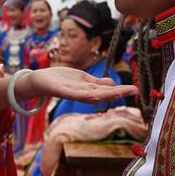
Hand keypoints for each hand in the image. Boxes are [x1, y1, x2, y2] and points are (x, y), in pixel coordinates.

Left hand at [17, 66, 136, 103]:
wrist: (39, 81)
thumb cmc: (61, 79)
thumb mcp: (82, 80)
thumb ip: (96, 83)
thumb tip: (113, 84)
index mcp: (87, 89)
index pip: (107, 90)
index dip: (121, 90)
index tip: (135, 89)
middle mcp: (82, 93)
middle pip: (102, 93)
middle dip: (118, 92)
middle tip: (134, 90)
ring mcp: (72, 92)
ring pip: (92, 94)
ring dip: (106, 94)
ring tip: (120, 92)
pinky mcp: (61, 90)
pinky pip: (74, 94)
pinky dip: (83, 95)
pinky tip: (93, 96)